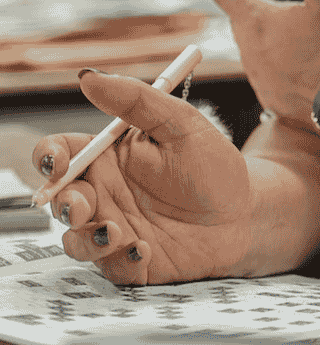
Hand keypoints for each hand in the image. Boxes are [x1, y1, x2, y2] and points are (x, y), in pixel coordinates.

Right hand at [32, 70, 250, 284]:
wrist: (245, 212)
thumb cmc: (214, 165)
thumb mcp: (183, 124)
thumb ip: (138, 101)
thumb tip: (89, 77)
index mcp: (111, 156)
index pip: (63, 153)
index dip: (50, 156)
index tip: (60, 162)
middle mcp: (106, 193)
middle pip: (59, 199)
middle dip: (63, 204)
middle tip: (84, 207)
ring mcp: (114, 228)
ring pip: (74, 239)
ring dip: (86, 238)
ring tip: (117, 232)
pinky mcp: (129, 262)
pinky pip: (109, 267)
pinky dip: (120, 259)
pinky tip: (144, 248)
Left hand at [208, 0, 319, 132]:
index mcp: (259, 22)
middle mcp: (252, 54)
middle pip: (238, 20)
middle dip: (242, 0)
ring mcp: (263, 82)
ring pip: (252, 47)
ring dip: (258, 29)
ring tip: (273, 20)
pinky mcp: (278, 103)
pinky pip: (267, 72)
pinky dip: (274, 57)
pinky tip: (293, 58)